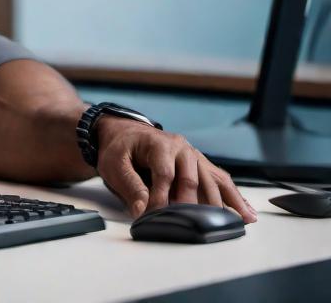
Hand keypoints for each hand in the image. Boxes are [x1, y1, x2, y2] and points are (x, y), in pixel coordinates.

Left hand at [95, 117, 256, 223]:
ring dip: (225, 202)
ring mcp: (194, 156)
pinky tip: (246, 213)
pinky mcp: (199, 165)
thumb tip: (142, 210)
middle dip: (193, 205)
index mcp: (160, 144)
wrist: (123, 134)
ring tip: (240, 222)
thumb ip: (129, 186)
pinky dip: (233, 196)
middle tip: (193, 227)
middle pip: (193, 179)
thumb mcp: (114, 164)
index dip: (162, 197)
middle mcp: (182, 148)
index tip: (156, 216)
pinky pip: (220, 180)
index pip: (165, 174)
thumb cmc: (119, 149)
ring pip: (213, 180)